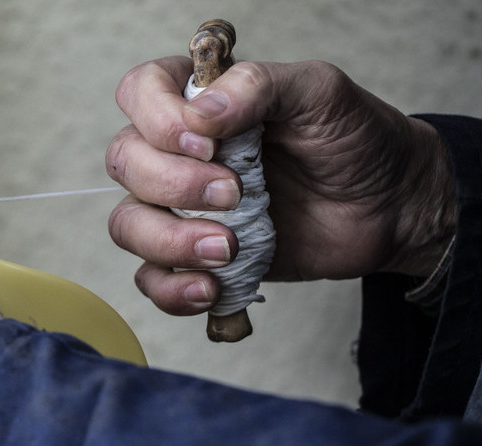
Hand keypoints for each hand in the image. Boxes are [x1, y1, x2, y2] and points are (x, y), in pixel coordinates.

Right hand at [105, 56, 455, 315]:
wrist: (389, 207)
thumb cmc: (354, 141)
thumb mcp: (319, 92)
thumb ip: (259, 86)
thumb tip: (202, 113)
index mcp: (199, 102)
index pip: (139, 92)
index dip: (158, 119)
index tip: (208, 144)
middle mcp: (177, 153)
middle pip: (126, 162)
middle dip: (173, 185)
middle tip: (235, 195)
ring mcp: (180, 208)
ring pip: (127, 224)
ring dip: (169, 241)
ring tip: (228, 249)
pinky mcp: (193, 258)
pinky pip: (151, 279)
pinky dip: (172, 289)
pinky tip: (212, 286)